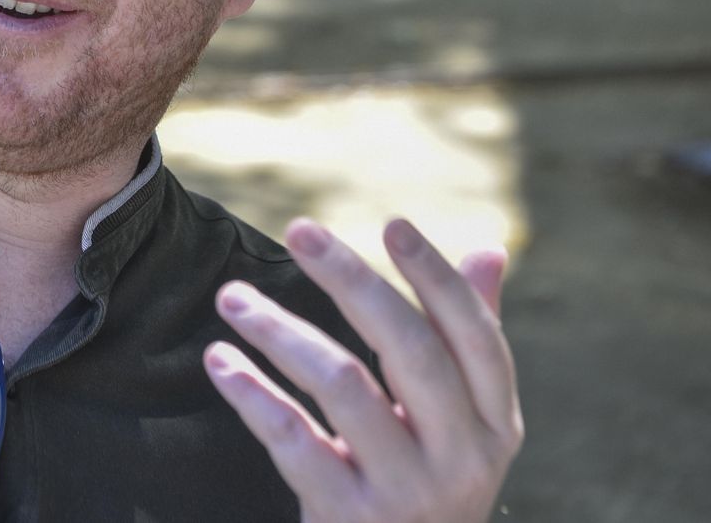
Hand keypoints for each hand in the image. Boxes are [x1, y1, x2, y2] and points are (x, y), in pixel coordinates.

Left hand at [204, 218, 522, 522]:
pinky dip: (253, 397)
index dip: (438, 279)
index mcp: (494, 422)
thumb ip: (469, 342)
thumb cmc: (427, 480)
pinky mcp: (348, 517)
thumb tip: (490, 249)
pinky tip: (221, 361)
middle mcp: (461, 456)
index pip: (475, 336)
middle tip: (299, 230)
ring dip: (282, 332)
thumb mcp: (463, 423)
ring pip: (343, 388)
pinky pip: (294, 443)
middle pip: (410, 349)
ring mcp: (405, 491)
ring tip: (232, 297)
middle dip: (352, 281)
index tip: (393, 222)